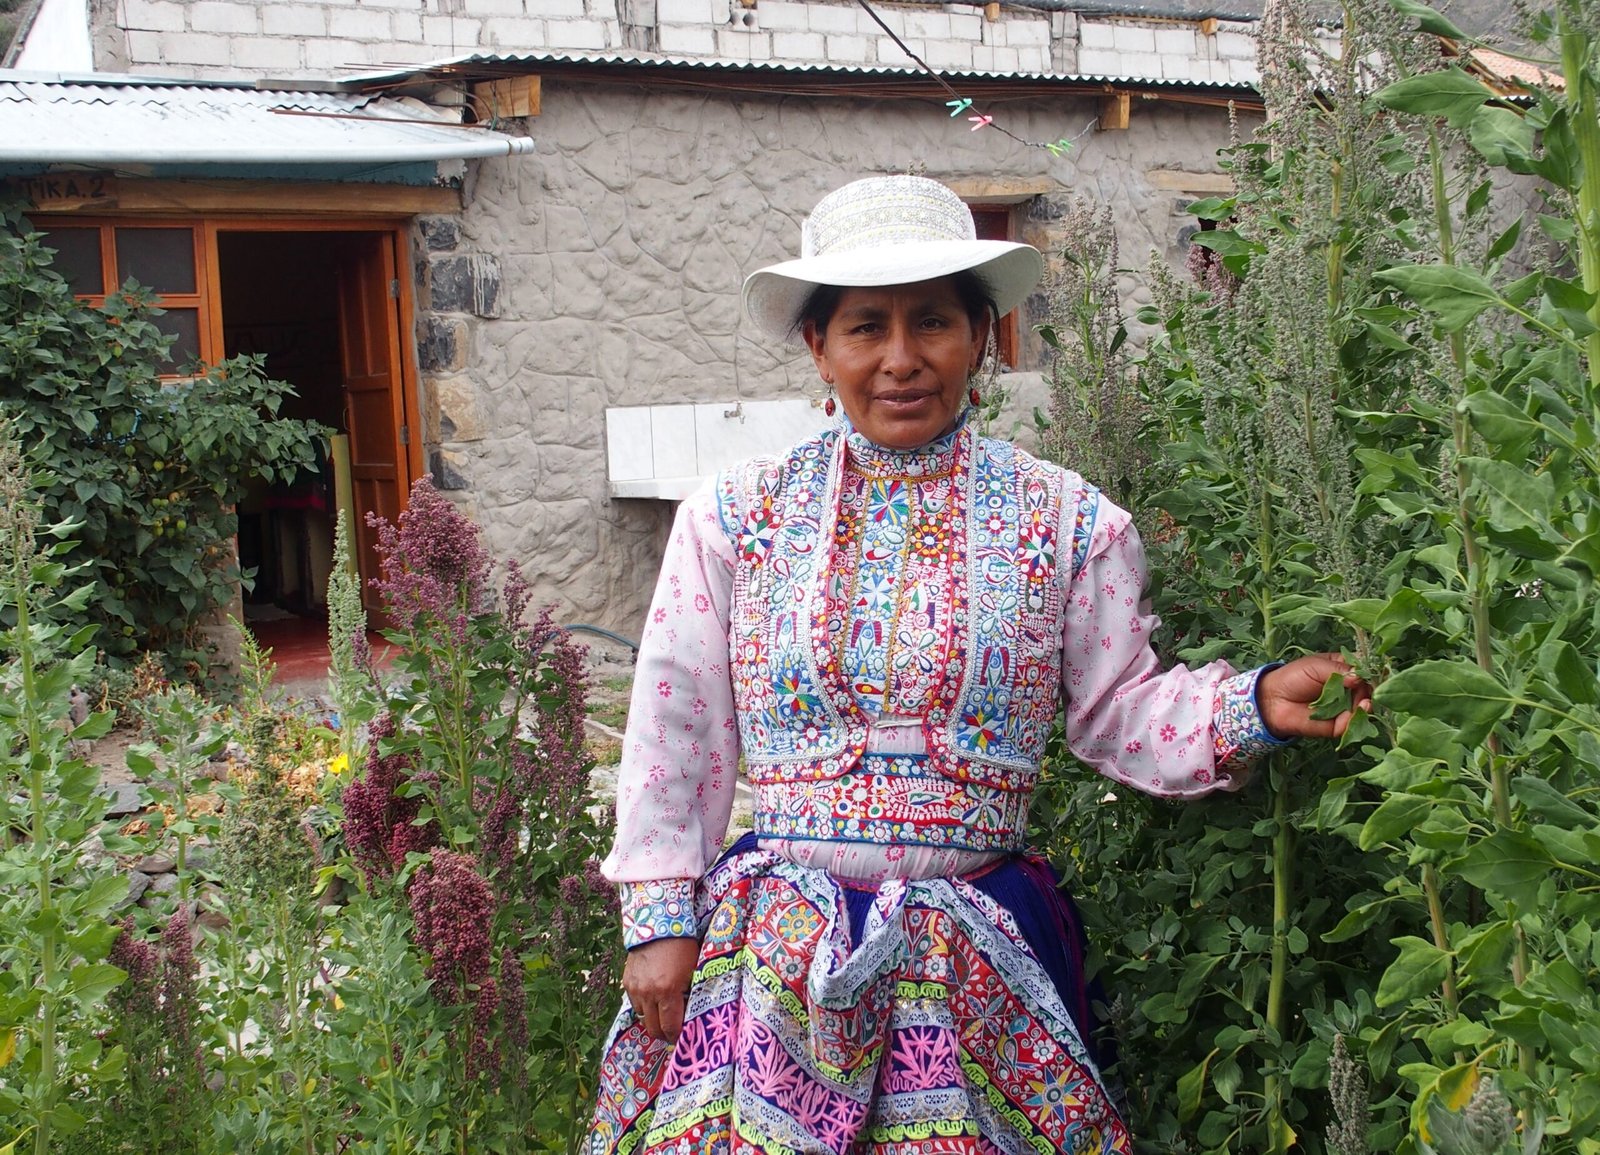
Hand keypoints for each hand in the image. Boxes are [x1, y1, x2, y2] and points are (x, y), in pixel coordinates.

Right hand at [621, 936, 698, 1042]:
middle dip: (664, 1034)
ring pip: (642, 1018)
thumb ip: (691, 993)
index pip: (671, 1027)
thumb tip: (692, 1014)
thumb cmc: (683, 946)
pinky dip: (644, 1006)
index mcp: (668, 990)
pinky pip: (634, 1004)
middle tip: (673, 1033)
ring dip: (653, 1020)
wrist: (658, 924)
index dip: (677, 1037)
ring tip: (663, 1015)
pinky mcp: (627, 982)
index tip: (682, 1038)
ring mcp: (635, 988)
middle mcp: (648, 993)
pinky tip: (653, 1000)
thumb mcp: (693, 970)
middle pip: (653, 1029)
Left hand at [1257, 654, 1373, 740]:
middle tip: (1365, 691)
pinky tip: (1356, 712)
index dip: (1369, 673)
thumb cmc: (1293, 677)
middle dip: (1368, 691)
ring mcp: (1343, 707)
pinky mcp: (1337, 725)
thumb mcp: (1316, 667)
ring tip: (1364, 703)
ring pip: (1363, 707)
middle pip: (1367, 690)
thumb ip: (1340, 671)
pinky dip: (1355, 719)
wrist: (1273, 700)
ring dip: (1365, 705)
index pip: (1363, 671)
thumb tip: (1360, 678)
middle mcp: (1346, 689)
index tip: (1371, 674)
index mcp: (1342, 670)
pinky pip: (1351, 723)